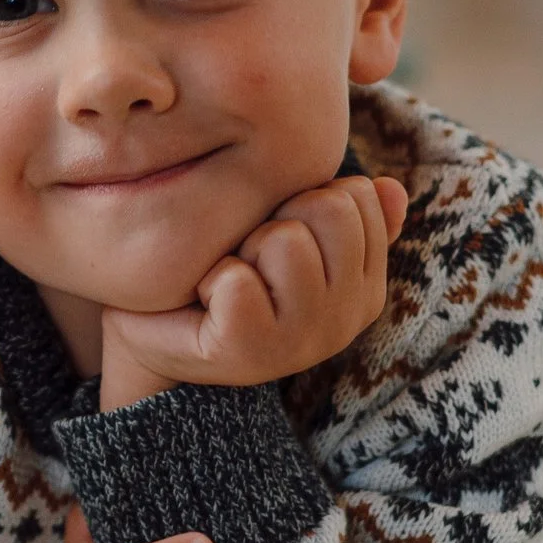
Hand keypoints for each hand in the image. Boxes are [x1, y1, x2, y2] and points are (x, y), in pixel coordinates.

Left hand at [102, 174, 407, 403]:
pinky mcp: (251, 354)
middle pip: (330, 209)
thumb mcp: (284, 232)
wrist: (153, 328)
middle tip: (248, 255)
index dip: (303, 197)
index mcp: (365, 287)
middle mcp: (346, 320)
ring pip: (287, 240)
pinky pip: (237, 281)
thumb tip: (389, 187)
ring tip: (228, 280)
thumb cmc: (222, 271)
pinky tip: (205, 304)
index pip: (359, 197)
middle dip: (277, 217)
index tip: (279, 235)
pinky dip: (210, 280)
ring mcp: (303, 343)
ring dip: (243, 249)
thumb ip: (342, 214)